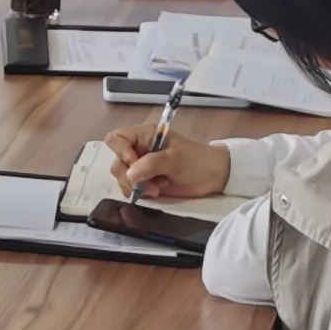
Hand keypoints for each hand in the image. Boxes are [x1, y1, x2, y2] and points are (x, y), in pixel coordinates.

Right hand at [102, 125, 229, 199]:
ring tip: (156, 189)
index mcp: (144, 136)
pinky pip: (129, 189)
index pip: (116, 139)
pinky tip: (155, 192)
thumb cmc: (197, 160)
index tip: (134, 165)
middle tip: (149, 185)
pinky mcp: (145, 182)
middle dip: (130, 176)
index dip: (120, 152)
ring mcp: (140, 167)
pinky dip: (139, 193)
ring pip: (122, 177)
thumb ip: (152, 164)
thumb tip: (130, 174)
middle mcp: (138, 150)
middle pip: (117, 162)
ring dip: (135, 187)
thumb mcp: (176, 159)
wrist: (214, 177)